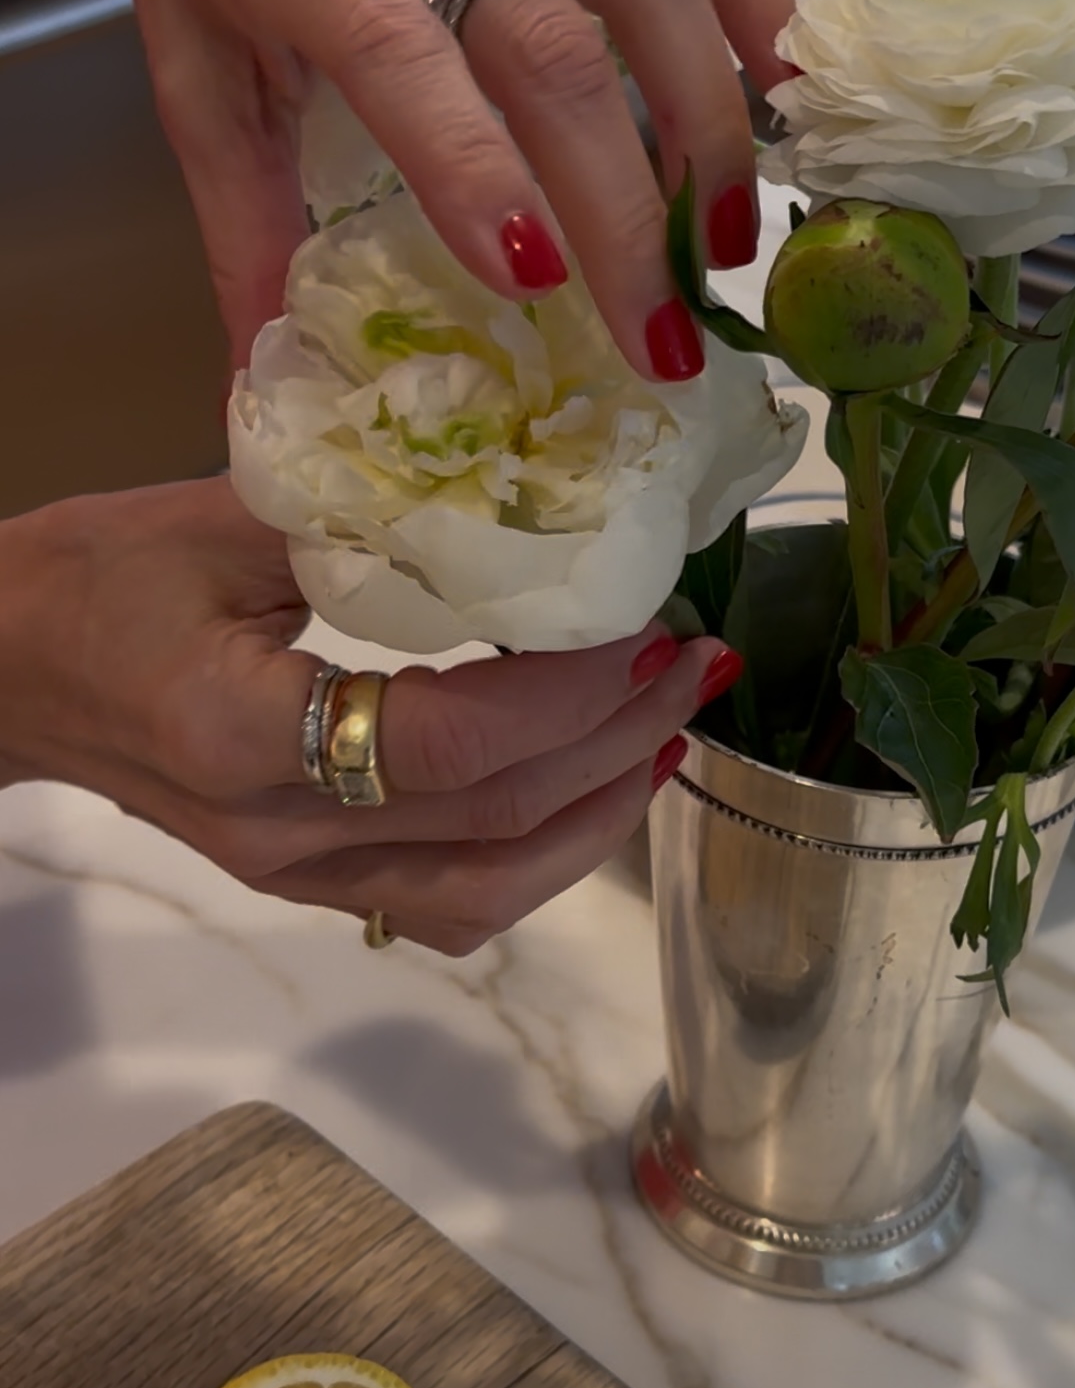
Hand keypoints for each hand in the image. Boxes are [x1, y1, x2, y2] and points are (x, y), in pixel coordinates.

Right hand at [0, 478, 732, 953]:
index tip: (644, 623)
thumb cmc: (91, 583)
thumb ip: (368, 510)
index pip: (447, 742)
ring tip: (666, 733)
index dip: (567, 693)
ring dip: (596, 819)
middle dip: (615, 743)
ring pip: (484, 894)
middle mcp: (279, 833)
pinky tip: (588, 790)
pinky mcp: (308, 883)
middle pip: (490, 823)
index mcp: (241, 732)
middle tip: (693, 661)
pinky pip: (449, 903)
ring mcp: (295, 875)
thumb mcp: (217, 515)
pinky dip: (539, 857)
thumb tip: (524, 484)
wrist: (6, 673)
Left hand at [80, 0, 793, 373]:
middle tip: (664, 329)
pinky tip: (782, 88)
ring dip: (703, 116)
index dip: (472, 167)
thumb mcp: (185, 54)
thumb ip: (235, 214)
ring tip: (725, 235)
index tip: (534, 277)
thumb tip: (262, 376)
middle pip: (545, 41)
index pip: (398, 52)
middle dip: (620, 202)